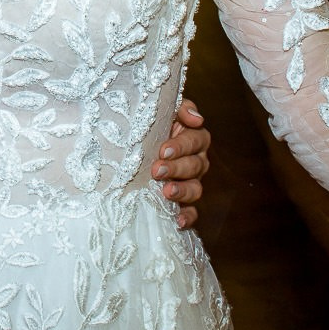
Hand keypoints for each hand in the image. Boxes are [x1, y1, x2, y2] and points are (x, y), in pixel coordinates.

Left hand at [152, 99, 210, 229]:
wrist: (131, 144)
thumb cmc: (150, 124)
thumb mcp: (163, 110)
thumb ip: (180, 108)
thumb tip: (197, 119)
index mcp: (194, 139)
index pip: (196, 140)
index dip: (182, 146)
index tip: (163, 150)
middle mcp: (196, 162)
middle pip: (195, 165)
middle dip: (176, 168)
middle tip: (157, 170)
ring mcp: (190, 183)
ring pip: (195, 189)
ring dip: (182, 191)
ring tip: (166, 191)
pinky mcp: (182, 202)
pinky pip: (192, 212)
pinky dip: (188, 217)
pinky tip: (179, 221)